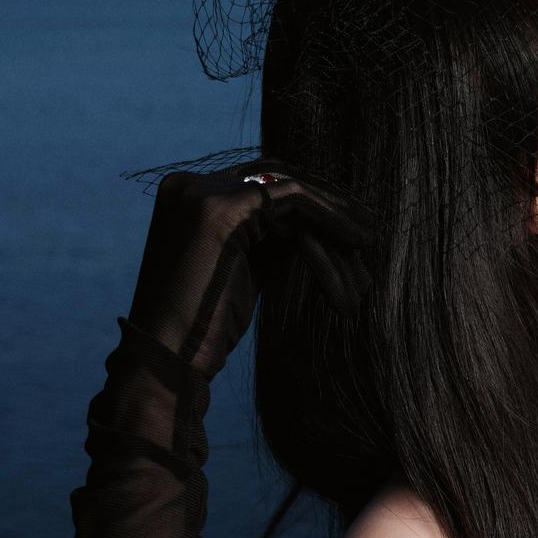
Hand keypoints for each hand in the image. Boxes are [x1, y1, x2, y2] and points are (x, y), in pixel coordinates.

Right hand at [124, 157, 375, 382]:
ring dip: (334, 216)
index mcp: (186, 195)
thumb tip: (321, 220)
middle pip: (276, 176)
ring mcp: (202, 192)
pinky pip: (294, 199)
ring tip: (368, 241)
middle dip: (326, 200)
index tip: (347, 222)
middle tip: (365, 225)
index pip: (259, 179)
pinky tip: (357, 240)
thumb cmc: (205, 325)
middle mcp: (189, 184)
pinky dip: (330, 216)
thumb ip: (272, 235)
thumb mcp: (244, 266)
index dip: (308, 198)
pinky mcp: (223, 208)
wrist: (169, 360)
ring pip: (290, 188)